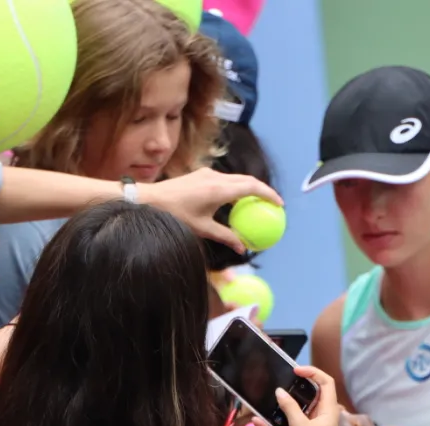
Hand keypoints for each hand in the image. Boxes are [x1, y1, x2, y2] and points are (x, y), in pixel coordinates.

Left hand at [140, 168, 281, 251]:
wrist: (149, 200)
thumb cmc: (175, 216)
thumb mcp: (202, 229)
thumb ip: (225, 236)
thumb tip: (242, 247)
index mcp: (219, 189)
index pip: (252, 188)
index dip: (269, 194)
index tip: (280, 205)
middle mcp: (216, 177)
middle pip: (248, 180)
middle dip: (263, 191)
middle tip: (273, 205)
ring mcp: (208, 173)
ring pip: (237, 179)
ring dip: (249, 189)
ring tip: (257, 204)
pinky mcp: (202, 175)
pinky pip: (226, 180)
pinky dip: (236, 189)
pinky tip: (236, 202)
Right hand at [256, 366, 338, 425]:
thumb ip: (289, 407)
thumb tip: (280, 392)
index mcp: (328, 411)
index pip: (326, 383)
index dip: (314, 372)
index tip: (297, 370)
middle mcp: (320, 417)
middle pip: (309, 395)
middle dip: (295, 389)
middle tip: (282, 382)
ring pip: (293, 411)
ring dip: (280, 408)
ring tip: (267, 401)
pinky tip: (258, 423)